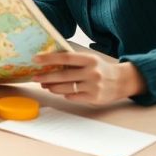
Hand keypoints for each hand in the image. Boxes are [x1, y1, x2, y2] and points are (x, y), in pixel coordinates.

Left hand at [32, 52, 146, 105]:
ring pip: (66, 88)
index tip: (35, 59)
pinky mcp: (94, 98)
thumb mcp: (89, 60)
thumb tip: (49, 63)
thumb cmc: (99, 68)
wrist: (121, 81)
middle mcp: (92, 72)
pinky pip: (73, 97)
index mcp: (89, 59)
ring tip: (45, 85)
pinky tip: (60, 91)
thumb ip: (73, 61)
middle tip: (35, 77)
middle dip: (46, 77)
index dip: (49, 58)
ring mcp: (93, 86)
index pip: (65, 57)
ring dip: (52, 87)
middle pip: (64, 75)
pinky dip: (64, 94)